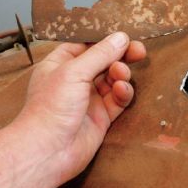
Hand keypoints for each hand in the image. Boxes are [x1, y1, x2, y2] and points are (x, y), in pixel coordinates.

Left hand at [10, 32, 145, 183]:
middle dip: (120, 55)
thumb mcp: (74, 71)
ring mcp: (88, 99)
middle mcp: (73, 80)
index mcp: (59, 65)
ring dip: (120, 74)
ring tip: (120, 73)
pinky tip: (121, 90)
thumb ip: (100, 54)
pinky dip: (122, 93)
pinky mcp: (100, 117)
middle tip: (139, 51)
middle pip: (103, 61)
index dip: (104, 40)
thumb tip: (121, 37)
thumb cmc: (50, 108)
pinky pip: (117, 100)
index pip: (85, 45)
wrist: (48, 151)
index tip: (123, 36)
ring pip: (112, 80)